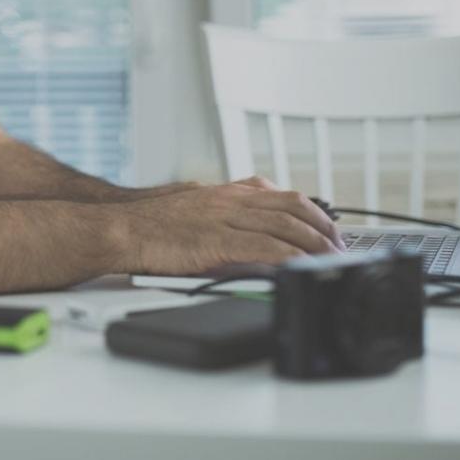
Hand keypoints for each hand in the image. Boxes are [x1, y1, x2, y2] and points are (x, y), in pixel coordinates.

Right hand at [116, 176, 345, 276]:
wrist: (120, 228)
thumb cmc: (149, 223)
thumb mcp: (192, 204)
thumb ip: (221, 211)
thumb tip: (242, 225)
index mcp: (226, 192)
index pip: (281, 194)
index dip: (311, 211)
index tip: (326, 229)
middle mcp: (230, 199)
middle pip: (292, 206)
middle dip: (322, 227)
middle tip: (339, 248)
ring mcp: (224, 218)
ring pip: (284, 225)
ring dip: (314, 244)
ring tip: (330, 260)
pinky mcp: (216, 241)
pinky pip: (262, 246)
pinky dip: (288, 256)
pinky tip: (301, 267)